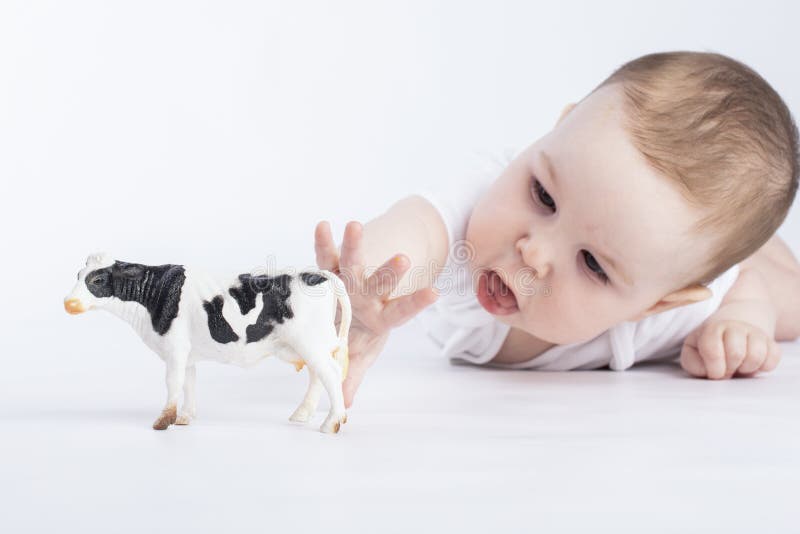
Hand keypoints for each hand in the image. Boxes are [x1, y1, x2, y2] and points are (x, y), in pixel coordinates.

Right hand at [315, 220, 438, 406]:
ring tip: (355, 225)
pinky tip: (323, 225)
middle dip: (390, 271)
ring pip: (353, 262)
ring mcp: (350, 279)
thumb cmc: (355, 333)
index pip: (400, 311)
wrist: (348, 303)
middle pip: (381, 282)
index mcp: (379, 317)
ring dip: (354, 246)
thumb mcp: (357, 356)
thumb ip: (351, 376)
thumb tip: (345, 407)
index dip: (416, 302)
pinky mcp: (330, 269)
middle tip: (402, 259)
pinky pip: (326, 256)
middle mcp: (367, 295)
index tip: (434, 291)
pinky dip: (324, 243)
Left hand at [680, 318, 781, 378]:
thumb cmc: (712, 341)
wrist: (739, 318)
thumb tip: (711, 373)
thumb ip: (693, 362)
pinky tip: (753, 362)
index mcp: (712, 328)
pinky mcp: (772, 342)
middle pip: (736, 354)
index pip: (711, 349)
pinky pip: (772, 360)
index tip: (714, 371)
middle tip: (727, 368)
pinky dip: (763, 366)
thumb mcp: (693, 348)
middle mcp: (735, 327)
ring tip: (739, 365)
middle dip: (730, 368)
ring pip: (756, 357)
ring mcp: (756, 333)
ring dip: (746, 368)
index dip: (713, 367)